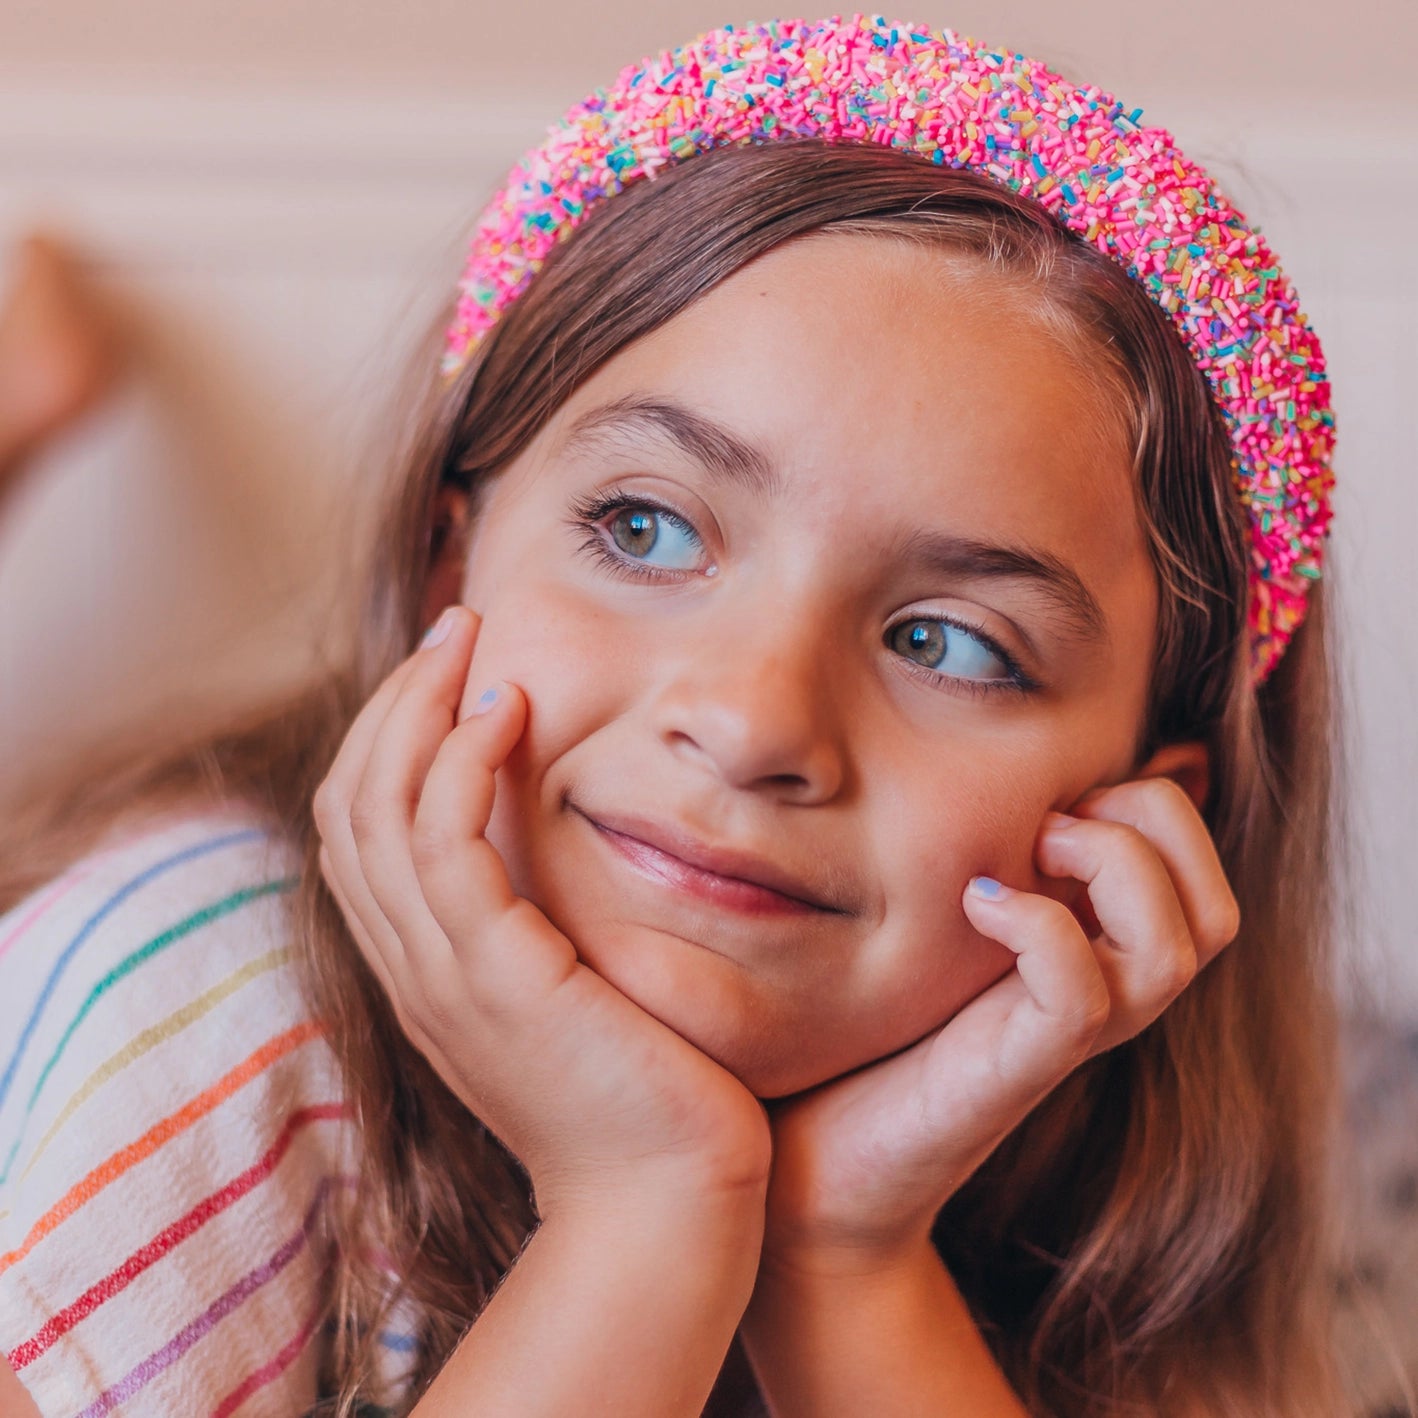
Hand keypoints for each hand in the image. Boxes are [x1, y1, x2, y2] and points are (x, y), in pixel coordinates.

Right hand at [312, 606, 770, 1219]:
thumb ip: (541, 920)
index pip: (363, 828)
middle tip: (456, 625)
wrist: (668, 1198)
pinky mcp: (494, 972)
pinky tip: (509, 710)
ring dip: (417, 708)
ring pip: (379, 807)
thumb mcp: (572, 988)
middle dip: (395, 701)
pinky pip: (444, 842)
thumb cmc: (643, 1092)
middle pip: (351, 802)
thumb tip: (560, 835)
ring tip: (470, 640)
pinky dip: (461, 762)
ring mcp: (442, 971)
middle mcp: (413, 965)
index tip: (453, 671)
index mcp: (426, 966)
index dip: (391, 738)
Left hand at [755, 775, 1239, 1274]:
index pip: (1197, 871)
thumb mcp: (926, 921)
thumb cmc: (860, 1032)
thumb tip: (978, 769)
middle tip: (1054, 817)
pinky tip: (978, 902)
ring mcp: (1061, 1037)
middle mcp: (1098, 994)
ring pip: (1178, 948)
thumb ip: (971, 858)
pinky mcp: (1013, 1071)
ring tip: (1033, 847)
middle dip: (1158, 824)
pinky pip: (1082, 995)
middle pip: (1214, 910)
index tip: (1055, 793)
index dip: (1156, 805)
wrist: (812, 1164)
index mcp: (1088, 949)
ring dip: (1114, 866)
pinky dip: (1042, 927)